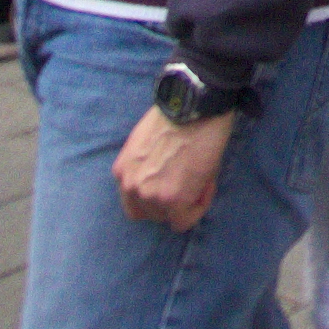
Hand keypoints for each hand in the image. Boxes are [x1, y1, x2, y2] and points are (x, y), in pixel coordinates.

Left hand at [113, 101, 235, 229]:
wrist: (194, 108)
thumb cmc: (175, 117)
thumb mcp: (144, 144)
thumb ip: (145, 169)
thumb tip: (163, 181)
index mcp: (122, 172)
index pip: (134, 202)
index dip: (155, 196)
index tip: (172, 184)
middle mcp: (132, 188)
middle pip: (150, 213)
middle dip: (170, 202)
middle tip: (189, 183)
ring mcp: (152, 197)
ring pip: (169, 218)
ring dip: (186, 203)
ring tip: (200, 179)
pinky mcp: (175, 201)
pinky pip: (185, 221)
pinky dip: (197, 208)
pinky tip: (205, 186)